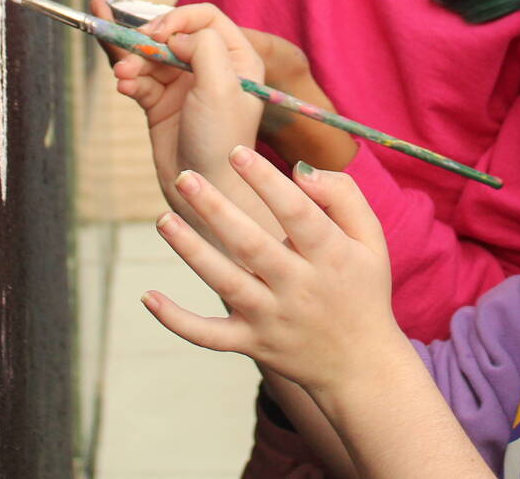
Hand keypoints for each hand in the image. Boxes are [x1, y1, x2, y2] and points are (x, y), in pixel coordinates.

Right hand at [105, 0, 358, 171]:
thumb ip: (203, 46)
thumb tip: (176, 35)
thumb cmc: (222, 139)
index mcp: (237, 57)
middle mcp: (211, 66)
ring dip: (131, 61)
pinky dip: (129, 79)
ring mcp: (184, 84)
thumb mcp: (221, 86)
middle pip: (170, 33)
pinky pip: (139, 78)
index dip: (177, 18)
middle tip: (127, 51)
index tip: (156, 35)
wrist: (203, 189)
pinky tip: (124, 86)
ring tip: (123, 77)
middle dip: (145, 39)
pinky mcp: (161, 102)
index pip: (204, 17)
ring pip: (149, 55)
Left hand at [145, 147, 404, 397]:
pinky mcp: (252, 344)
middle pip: (251, 245)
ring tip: (164, 219)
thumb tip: (300, 168)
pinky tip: (149, 296)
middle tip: (185, 177)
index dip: (266, 182)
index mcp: (331, 256)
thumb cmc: (363, 289)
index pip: (296, 212)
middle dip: (216, 209)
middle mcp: (299, 288)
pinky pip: (209, 336)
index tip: (237, 153)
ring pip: (225, 284)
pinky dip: (177, 321)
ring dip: (192, 251)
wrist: (361, 367)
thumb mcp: (371, 239)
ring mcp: (272, 319)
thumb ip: (343, 196)